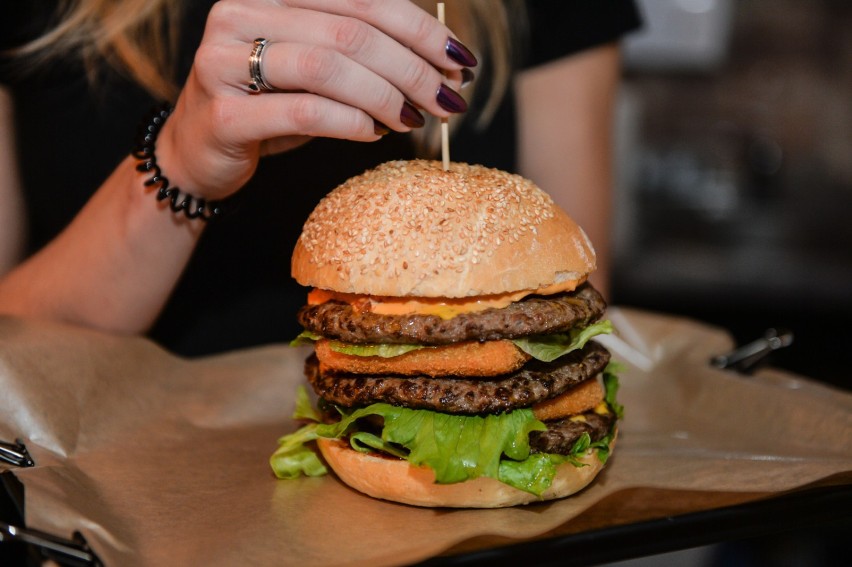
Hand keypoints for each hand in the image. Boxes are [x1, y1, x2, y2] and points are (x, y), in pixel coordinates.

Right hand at [159, 0, 476, 200]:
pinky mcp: (223, 113)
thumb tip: (440, 62)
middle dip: (412, 67)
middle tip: (448, 100)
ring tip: (415, 120)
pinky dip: (350, 122)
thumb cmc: (267, 107)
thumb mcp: (314, 69)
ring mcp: (224, 60)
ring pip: (327, 67)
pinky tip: (375, 133)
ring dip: (386, 95)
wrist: (197, 154)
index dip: (419, 29)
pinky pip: (303, 111)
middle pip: (350, 31)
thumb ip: (359, 52)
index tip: (460, 61)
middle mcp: (242, 12)